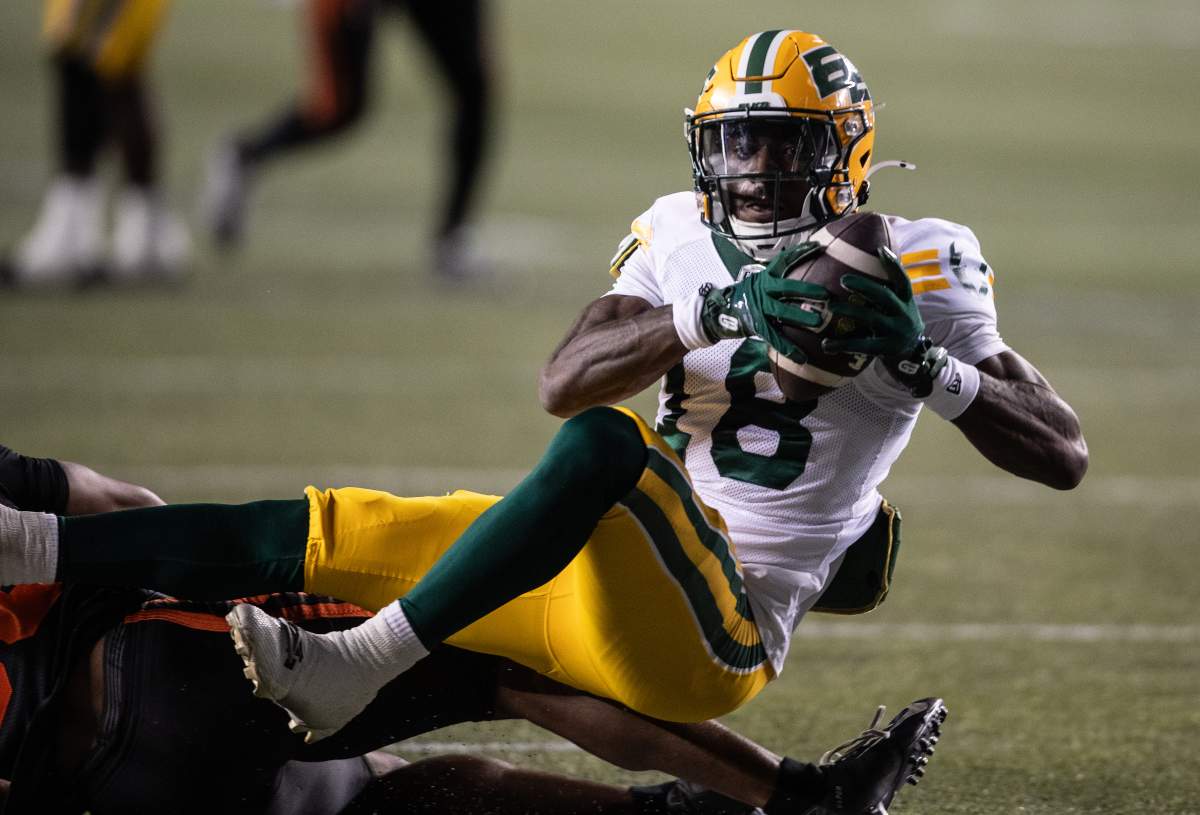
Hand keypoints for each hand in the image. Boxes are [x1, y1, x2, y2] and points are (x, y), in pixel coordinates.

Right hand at [699, 242, 828, 361]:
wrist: (719, 311)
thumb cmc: (747, 297)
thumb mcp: (760, 283)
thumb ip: (778, 281)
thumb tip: (803, 274)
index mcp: (765, 277)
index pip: (784, 261)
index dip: (800, 253)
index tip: (818, 247)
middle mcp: (762, 289)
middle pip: (787, 287)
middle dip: (808, 290)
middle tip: (827, 295)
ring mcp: (758, 307)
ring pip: (782, 311)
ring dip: (801, 316)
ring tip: (819, 322)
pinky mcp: (755, 325)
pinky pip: (773, 337)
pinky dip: (788, 348)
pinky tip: (802, 357)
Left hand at [821, 246, 947, 395]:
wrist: (914, 355)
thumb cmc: (898, 324)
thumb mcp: (900, 307)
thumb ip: (887, 292)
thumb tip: (870, 263)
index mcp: (906, 301)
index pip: (902, 280)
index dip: (893, 265)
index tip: (880, 250)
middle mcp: (903, 314)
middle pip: (885, 296)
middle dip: (864, 286)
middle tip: (843, 280)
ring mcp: (896, 332)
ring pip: (872, 319)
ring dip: (851, 312)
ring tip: (832, 307)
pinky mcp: (886, 349)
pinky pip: (862, 345)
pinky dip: (843, 344)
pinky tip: (826, 345)